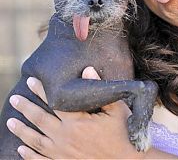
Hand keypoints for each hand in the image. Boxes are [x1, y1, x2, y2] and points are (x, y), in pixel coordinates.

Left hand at [7, 67, 142, 158]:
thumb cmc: (122, 134)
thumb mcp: (116, 109)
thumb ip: (100, 89)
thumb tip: (88, 69)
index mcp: (77, 122)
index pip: (55, 102)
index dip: (42, 90)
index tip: (31, 81)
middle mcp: (65, 137)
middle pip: (40, 119)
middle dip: (26, 107)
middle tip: (14, 98)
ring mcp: (62, 154)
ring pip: (36, 140)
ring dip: (22, 130)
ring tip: (10, 121)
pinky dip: (29, 155)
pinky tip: (21, 149)